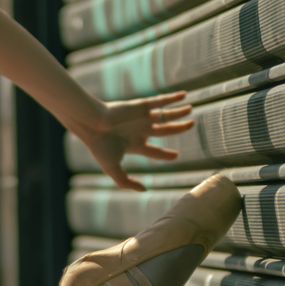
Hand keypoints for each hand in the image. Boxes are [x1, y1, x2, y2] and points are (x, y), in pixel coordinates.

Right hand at [76, 92, 193, 189]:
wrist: (92, 125)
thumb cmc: (100, 147)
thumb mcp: (113, 170)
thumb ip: (127, 182)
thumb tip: (144, 190)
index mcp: (133, 145)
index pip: (154, 151)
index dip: (165, 154)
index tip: (176, 155)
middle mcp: (139, 130)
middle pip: (164, 130)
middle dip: (178, 128)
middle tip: (191, 124)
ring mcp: (141, 117)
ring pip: (165, 115)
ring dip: (178, 112)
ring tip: (190, 109)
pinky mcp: (142, 106)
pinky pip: (160, 101)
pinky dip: (172, 98)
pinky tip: (183, 95)